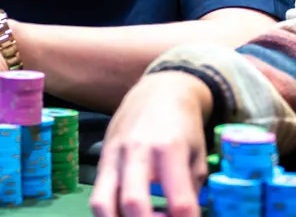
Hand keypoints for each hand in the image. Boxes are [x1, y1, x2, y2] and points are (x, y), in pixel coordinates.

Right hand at [90, 72, 210, 216]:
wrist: (158, 91)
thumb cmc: (183, 126)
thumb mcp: (198, 154)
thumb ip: (191, 189)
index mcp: (171, 149)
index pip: (180, 201)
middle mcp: (139, 151)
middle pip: (135, 203)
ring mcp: (116, 155)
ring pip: (105, 203)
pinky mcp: (102, 158)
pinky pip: (97, 196)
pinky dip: (108, 215)